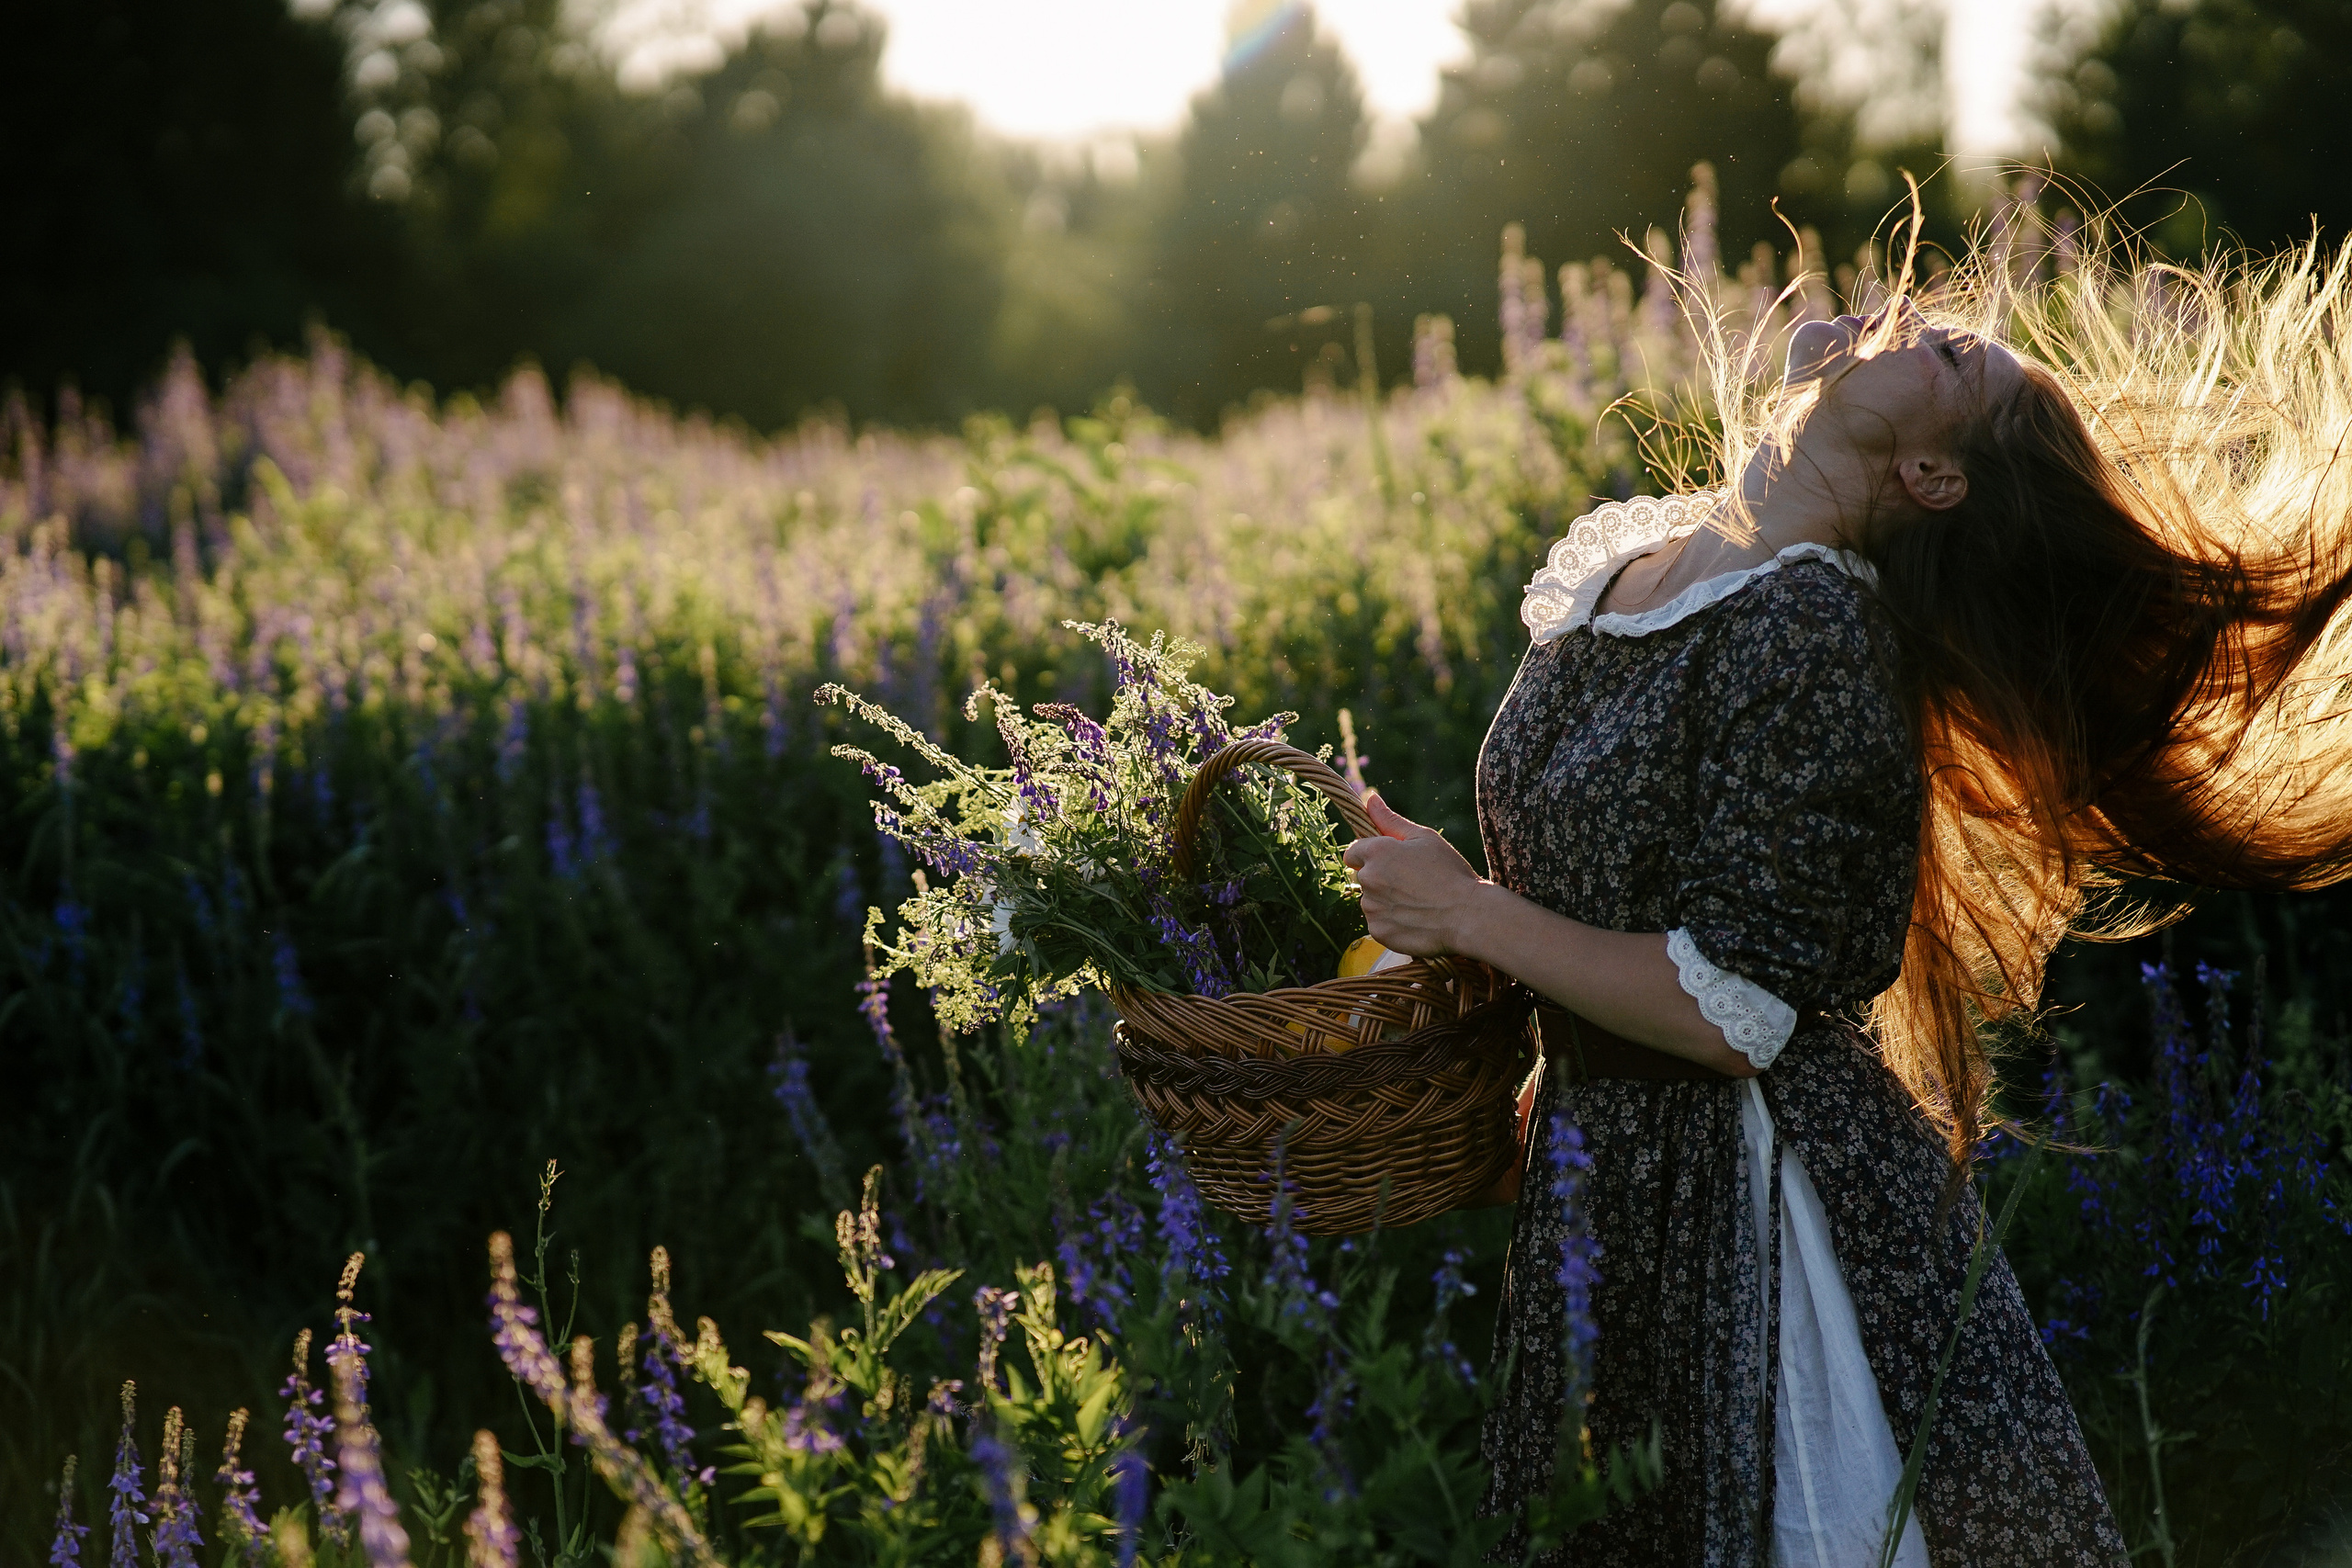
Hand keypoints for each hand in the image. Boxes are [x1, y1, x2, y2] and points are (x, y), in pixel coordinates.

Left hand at [1341, 794, 1487, 958]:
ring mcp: (1372, 908)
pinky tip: (1415, 918)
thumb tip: (1369, 799)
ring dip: (1386, 901)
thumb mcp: (1424, 838)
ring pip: (1371, 902)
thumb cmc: (1450, 873)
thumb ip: (1391, 820)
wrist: (1468, 916)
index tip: (1391, 862)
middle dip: (1381, 878)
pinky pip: (1379, 923)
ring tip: (1417, 902)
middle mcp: (1369, 879)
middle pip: (1363, 877)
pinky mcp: (1379, 932)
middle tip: (1413, 883)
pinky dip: (1392, 922)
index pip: (1353, 852)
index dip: (1370, 855)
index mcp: (1377, 852)